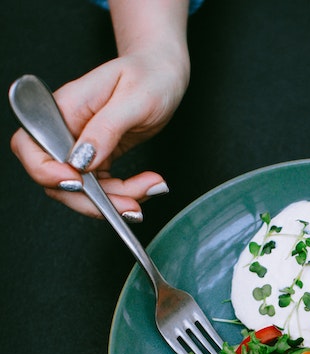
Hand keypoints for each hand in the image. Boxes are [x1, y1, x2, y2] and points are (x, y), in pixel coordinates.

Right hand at [10, 51, 187, 219]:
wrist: (163, 76)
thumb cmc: (149, 76)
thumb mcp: (134, 98)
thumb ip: (106, 129)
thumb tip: (81, 159)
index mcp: (64, 108)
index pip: (30, 145)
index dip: (46, 171)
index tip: (77, 182)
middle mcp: (67, 130)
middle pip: (56, 180)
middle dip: (92, 200)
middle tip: (130, 206)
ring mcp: (81, 148)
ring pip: (83, 192)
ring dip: (117, 200)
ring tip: (151, 187)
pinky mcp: (99, 159)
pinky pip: (104, 189)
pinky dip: (126, 195)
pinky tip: (148, 186)